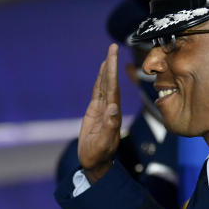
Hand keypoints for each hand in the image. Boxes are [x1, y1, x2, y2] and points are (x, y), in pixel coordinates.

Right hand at [77, 44, 120, 183]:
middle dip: (111, 64)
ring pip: (105, 84)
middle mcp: (109, 107)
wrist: (95, 162)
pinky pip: (98, 92)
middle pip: (110, 82)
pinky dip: (100, 80)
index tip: (113, 56)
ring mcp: (102, 108)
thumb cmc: (99, 154)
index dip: (112, 71)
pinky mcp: (95, 111)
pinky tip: (102, 71)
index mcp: (112, 112)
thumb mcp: (104, 142)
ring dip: (107, 69)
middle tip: (113, 46)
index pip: (113, 88)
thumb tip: (113, 108)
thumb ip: (109, 126)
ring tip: (109, 53)